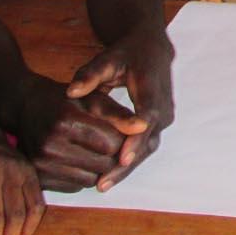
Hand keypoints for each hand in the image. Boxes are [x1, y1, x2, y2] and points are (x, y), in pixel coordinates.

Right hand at [14, 75, 135, 191]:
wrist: (26, 107)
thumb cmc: (66, 100)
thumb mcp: (93, 99)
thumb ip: (119, 114)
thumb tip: (144, 126)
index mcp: (66, 121)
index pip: (112, 143)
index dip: (123, 139)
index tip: (123, 132)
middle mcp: (50, 145)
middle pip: (103, 164)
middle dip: (114, 155)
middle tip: (112, 143)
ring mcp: (41, 164)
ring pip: (91, 180)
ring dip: (100, 169)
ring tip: (95, 149)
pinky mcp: (38, 178)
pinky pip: (75, 187)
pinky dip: (83, 176)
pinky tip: (79, 158)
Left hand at [66, 32, 174, 190]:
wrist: (153, 50)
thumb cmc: (127, 54)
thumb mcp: (108, 58)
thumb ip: (89, 74)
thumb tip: (70, 91)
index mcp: (152, 87)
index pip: (147, 116)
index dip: (135, 139)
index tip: (121, 159)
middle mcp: (163, 106)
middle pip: (148, 141)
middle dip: (126, 165)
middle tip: (102, 183)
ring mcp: (164, 117)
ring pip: (148, 148)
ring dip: (127, 167)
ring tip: (102, 184)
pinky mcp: (160, 124)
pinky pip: (146, 146)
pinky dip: (129, 159)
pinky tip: (109, 173)